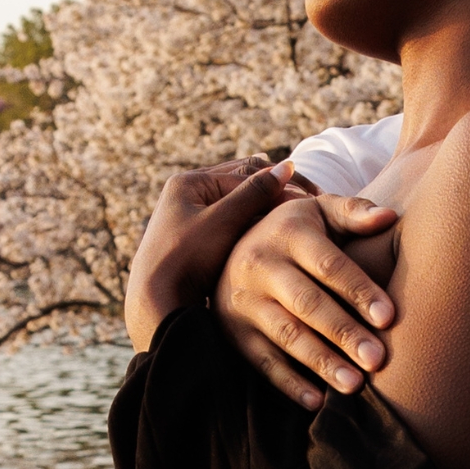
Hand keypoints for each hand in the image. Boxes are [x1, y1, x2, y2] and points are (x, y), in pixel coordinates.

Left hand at [124, 156, 299, 350]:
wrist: (157, 302)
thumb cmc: (186, 259)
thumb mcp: (223, 221)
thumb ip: (255, 193)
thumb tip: (289, 166)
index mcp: (189, 182)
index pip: (247, 174)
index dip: (281, 186)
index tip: (312, 199)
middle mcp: (189, 195)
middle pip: (244, 184)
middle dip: (277, 191)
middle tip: (312, 200)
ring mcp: (194, 217)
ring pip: (241, 205)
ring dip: (268, 207)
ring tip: (299, 215)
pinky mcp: (200, 240)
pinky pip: (235, 224)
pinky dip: (256, 224)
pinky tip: (276, 233)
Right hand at [214, 191, 398, 408]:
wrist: (229, 243)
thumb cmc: (296, 230)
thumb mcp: (319, 211)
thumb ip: (354, 212)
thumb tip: (389, 218)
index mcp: (288, 233)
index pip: (328, 264)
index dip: (359, 290)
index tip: (389, 318)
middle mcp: (260, 265)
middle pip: (307, 304)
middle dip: (344, 333)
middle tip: (377, 360)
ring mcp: (243, 300)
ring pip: (286, 335)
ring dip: (321, 362)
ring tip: (355, 385)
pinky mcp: (233, 331)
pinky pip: (262, 360)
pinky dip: (288, 383)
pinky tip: (316, 401)